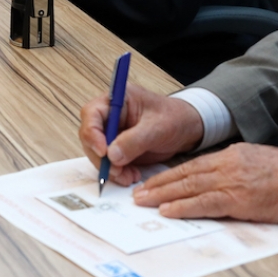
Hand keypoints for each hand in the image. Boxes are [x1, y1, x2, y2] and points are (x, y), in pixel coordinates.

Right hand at [78, 84, 204, 186]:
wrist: (187, 129)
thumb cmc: (174, 118)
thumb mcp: (157, 127)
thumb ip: (134, 139)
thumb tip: (112, 155)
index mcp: (117, 99)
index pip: (92, 113)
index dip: (92, 133)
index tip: (103, 151)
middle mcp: (110, 115)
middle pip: (90, 136)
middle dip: (101, 157)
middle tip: (116, 170)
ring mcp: (113, 132)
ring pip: (97, 153)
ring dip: (110, 168)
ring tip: (129, 176)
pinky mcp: (118, 148)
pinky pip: (109, 163)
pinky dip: (117, 173)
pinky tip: (131, 176)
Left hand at [133, 143, 277, 223]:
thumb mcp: (258, 162)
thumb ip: (237, 169)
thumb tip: (219, 179)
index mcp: (232, 155)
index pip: (193, 164)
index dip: (170, 174)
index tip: (153, 181)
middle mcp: (227, 164)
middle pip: (185, 174)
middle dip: (159, 184)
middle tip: (137, 193)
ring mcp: (232, 181)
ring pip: (189, 187)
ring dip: (163, 195)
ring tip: (143, 202)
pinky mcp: (239, 199)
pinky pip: (204, 203)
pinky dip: (183, 207)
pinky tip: (168, 211)